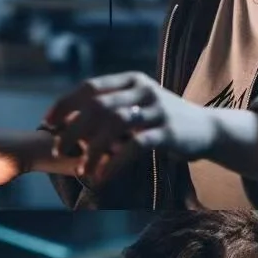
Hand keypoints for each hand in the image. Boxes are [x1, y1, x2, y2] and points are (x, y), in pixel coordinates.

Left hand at [43, 72, 219, 186]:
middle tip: (59, 149)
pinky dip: (115, 163)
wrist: (209, 129)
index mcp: (133, 80)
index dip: (66, 104)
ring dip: (93, 149)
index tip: (48, 123)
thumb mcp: (141, 104)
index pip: (91, 87)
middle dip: (74, 129)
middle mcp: (144, 90)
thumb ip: (113, 106)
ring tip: (82, 169)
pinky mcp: (169, 132)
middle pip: (99, 106)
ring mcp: (158, 110)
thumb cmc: (166, 120)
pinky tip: (103, 177)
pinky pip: (136, 146)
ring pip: (115, 125)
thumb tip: (71, 120)